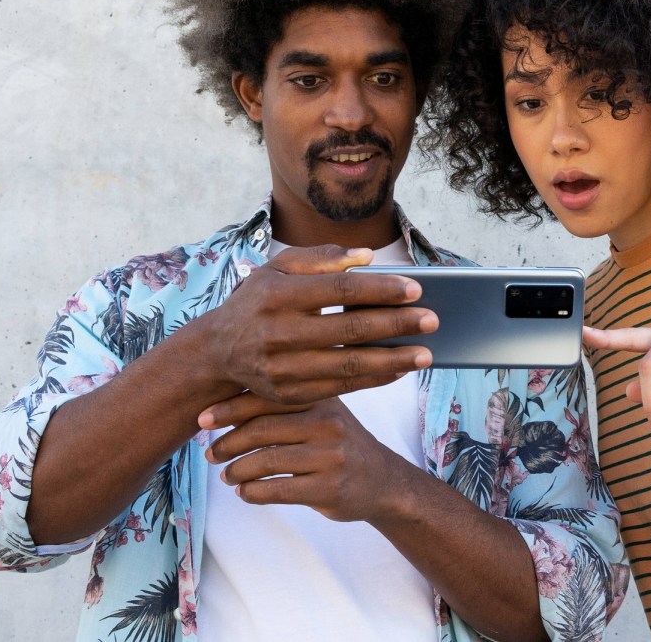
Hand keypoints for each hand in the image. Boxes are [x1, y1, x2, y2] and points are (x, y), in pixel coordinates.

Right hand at [196, 245, 436, 403]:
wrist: (218, 352)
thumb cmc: (258, 302)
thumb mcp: (277, 269)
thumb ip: (320, 259)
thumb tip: (366, 257)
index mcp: (278, 294)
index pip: (339, 290)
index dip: (380, 289)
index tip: (415, 289)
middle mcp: (278, 332)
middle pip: (349, 328)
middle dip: (396, 324)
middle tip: (432, 320)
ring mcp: (283, 368)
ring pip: (349, 365)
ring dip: (393, 360)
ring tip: (426, 354)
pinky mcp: (289, 394)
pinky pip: (341, 388)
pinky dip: (374, 380)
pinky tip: (399, 370)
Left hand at [200, 392, 407, 521]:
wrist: (384, 482)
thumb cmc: (340, 445)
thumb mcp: (324, 413)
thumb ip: (286, 404)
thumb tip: (224, 403)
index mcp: (321, 399)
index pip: (267, 397)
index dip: (229, 408)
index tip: (202, 419)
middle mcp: (327, 424)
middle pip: (261, 429)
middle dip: (227, 443)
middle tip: (210, 454)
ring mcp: (330, 457)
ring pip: (265, 461)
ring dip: (236, 471)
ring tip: (226, 476)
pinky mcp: (329, 489)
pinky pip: (277, 490)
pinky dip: (252, 492)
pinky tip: (244, 492)